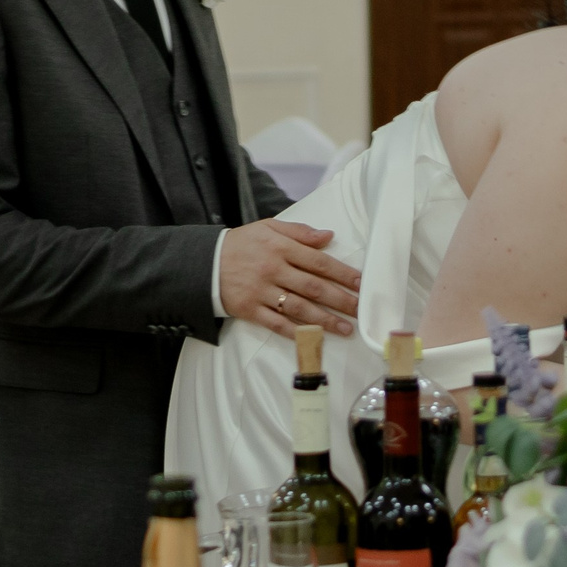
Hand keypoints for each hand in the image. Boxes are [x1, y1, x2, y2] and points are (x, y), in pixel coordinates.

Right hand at [219, 219, 360, 338]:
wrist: (204, 262)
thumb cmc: (242, 244)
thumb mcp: (268, 228)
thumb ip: (299, 232)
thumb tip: (329, 236)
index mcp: (280, 248)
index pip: (319, 262)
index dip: (342, 274)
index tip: (361, 284)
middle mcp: (273, 269)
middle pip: (313, 287)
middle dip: (341, 300)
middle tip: (361, 310)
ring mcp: (261, 291)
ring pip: (299, 308)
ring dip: (325, 320)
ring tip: (346, 329)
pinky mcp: (250, 310)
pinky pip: (276, 323)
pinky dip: (295, 331)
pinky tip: (314, 338)